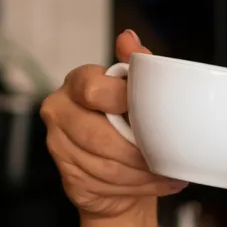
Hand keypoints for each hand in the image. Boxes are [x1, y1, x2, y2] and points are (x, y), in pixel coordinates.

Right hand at [40, 31, 186, 218]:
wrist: (117, 166)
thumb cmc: (127, 122)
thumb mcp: (136, 90)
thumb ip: (136, 64)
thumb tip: (128, 38)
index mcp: (77, 83)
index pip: (94, 90)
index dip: (124, 103)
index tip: (150, 114)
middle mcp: (60, 112)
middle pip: (98, 137)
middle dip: (138, 152)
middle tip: (167, 156)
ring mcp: (59, 147)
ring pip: (105, 166)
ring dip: (142, 174)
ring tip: (168, 173)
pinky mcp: (68, 177)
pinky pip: (103, 185)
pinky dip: (137, 188)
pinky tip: (157, 183)